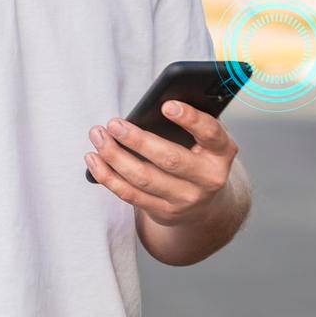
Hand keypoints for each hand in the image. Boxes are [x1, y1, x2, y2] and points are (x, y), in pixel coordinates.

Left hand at [85, 100, 238, 226]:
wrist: (206, 204)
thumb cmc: (199, 156)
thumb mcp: (204, 140)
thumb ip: (189, 123)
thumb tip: (150, 106)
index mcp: (221, 152)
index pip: (210, 133)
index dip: (190, 119)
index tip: (166, 105)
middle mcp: (208, 179)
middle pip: (170, 159)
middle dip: (138, 140)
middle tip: (114, 123)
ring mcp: (185, 199)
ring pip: (144, 178)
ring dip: (115, 155)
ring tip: (98, 136)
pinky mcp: (163, 212)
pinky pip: (130, 194)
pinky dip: (108, 176)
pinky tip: (94, 159)